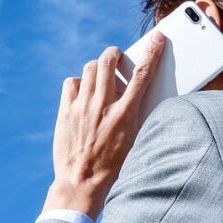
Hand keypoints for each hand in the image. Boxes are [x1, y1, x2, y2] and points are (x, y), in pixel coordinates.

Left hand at [43, 33, 165, 221]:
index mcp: (125, 114)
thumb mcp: (134, 140)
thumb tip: (135, 93)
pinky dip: (78, 83)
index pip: (142, 75)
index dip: (152, 52)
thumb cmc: (113, 167)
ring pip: (90, 68)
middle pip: (108, 62)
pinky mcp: (65, 112)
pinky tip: (83, 93)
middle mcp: (103, 106)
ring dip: (98, 68)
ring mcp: (82, 107)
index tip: (157, 39)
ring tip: (101, 78)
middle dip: (114, 54)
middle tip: (116, 57)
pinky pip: (71, 82)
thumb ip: (135, 114)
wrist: (82, 183)